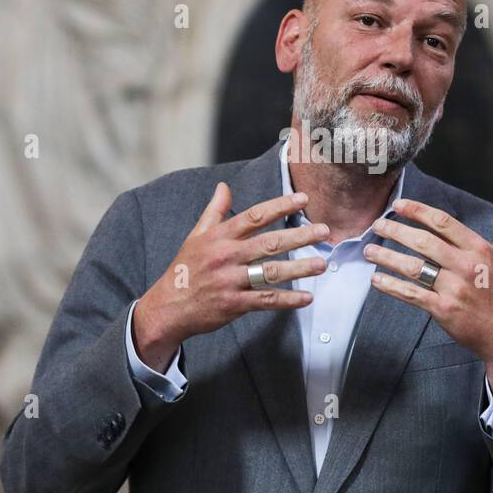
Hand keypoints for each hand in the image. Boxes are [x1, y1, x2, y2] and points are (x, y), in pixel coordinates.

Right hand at [132, 182, 329, 371]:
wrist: (168, 306)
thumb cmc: (185, 268)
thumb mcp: (195, 236)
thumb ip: (214, 211)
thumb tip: (224, 186)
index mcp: (219, 237)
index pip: (254, 216)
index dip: (280, 206)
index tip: (303, 199)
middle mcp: (225, 256)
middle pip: (268, 242)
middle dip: (299, 236)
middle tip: (324, 230)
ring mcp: (230, 281)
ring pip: (270, 272)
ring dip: (299, 268)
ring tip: (321, 264)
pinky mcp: (233, 304)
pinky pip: (265, 300)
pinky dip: (287, 300)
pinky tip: (306, 298)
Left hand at [365, 197, 492, 403]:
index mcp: (479, 250)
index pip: (443, 223)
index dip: (418, 211)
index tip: (398, 204)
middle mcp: (465, 266)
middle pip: (423, 241)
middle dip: (396, 230)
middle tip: (377, 224)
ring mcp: (453, 289)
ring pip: (413, 267)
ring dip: (387, 257)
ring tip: (369, 250)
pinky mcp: (443, 310)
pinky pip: (411, 294)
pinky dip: (391, 286)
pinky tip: (376, 279)